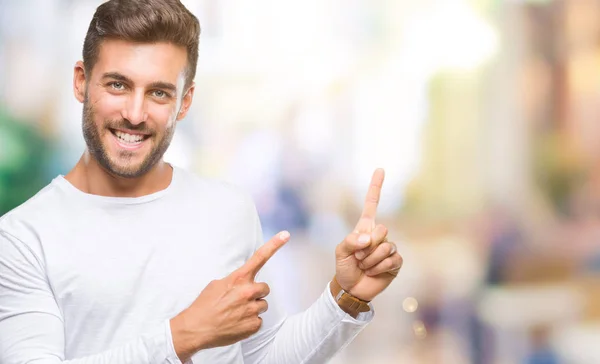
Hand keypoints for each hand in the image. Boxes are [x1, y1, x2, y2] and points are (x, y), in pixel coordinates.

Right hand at [170, 231, 289, 361]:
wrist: (195, 329)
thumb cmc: (204, 305)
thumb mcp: (217, 284)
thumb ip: (235, 281)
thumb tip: (244, 283)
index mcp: (239, 278)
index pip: (260, 257)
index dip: (274, 245)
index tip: (285, 235)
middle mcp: (248, 292)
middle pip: (264, 288)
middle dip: (256, 293)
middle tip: (240, 300)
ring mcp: (252, 309)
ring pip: (263, 305)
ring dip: (253, 308)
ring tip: (235, 313)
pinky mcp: (253, 325)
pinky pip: (259, 321)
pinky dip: (249, 322)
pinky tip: (236, 323)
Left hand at [334, 169, 402, 301]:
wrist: (352, 289)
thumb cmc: (344, 268)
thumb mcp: (340, 252)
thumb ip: (351, 241)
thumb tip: (369, 239)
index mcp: (365, 228)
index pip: (371, 204)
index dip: (376, 186)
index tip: (380, 169)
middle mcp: (379, 236)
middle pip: (382, 230)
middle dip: (367, 247)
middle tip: (359, 257)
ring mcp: (388, 248)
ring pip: (386, 247)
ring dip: (371, 260)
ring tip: (364, 266)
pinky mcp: (395, 262)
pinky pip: (391, 260)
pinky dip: (379, 268)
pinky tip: (373, 272)